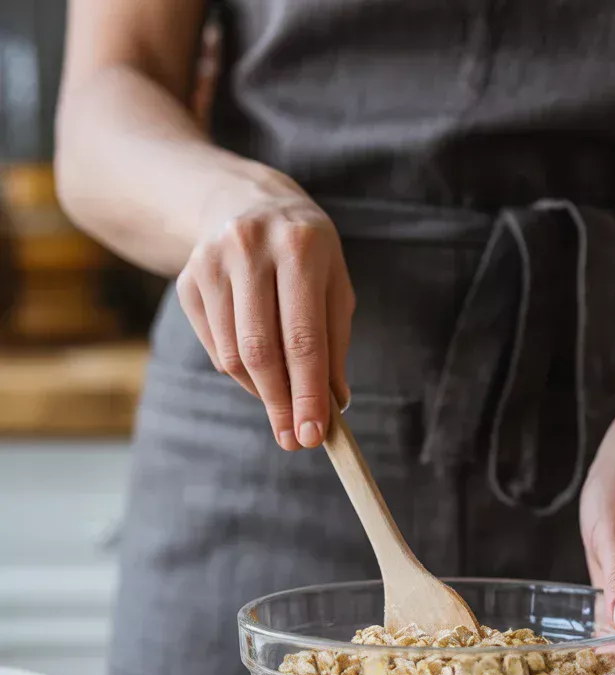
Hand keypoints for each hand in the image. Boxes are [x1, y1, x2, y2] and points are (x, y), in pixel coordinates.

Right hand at [176, 185, 353, 448]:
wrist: (243, 201)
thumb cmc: (304, 253)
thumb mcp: (333, 285)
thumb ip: (334, 344)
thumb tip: (332, 404)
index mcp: (300, 247)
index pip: (303, 338)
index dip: (308, 392)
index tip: (314, 434)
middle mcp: (250, 249)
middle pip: (261, 351)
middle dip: (281, 404)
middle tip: (295, 440)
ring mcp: (211, 263)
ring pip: (234, 355)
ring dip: (262, 392)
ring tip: (283, 403)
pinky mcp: (188, 280)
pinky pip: (216, 348)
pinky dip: (240, 372)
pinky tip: (259, 369)